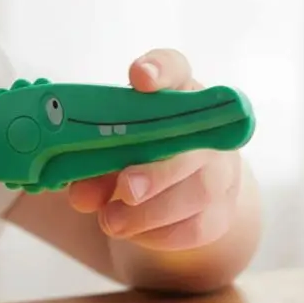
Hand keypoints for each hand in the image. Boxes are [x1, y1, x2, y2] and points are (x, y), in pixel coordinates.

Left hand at [67, 49, 241, 251]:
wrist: (182, 188)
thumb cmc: (139, 153)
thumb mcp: (112, 149)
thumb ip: (93, 165)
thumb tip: (81, 195)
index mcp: (177, 93)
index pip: (175, 68)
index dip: (159, 69)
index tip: (140, 77)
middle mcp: (208, 127)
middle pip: (194, 143)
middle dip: (158, 170)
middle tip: (125, 189)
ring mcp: (222, 170)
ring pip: (199, 191)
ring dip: (151, 212)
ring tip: (111, 222)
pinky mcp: (222, 212)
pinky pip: (199, 227)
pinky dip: (160, 234)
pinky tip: (134, 232)